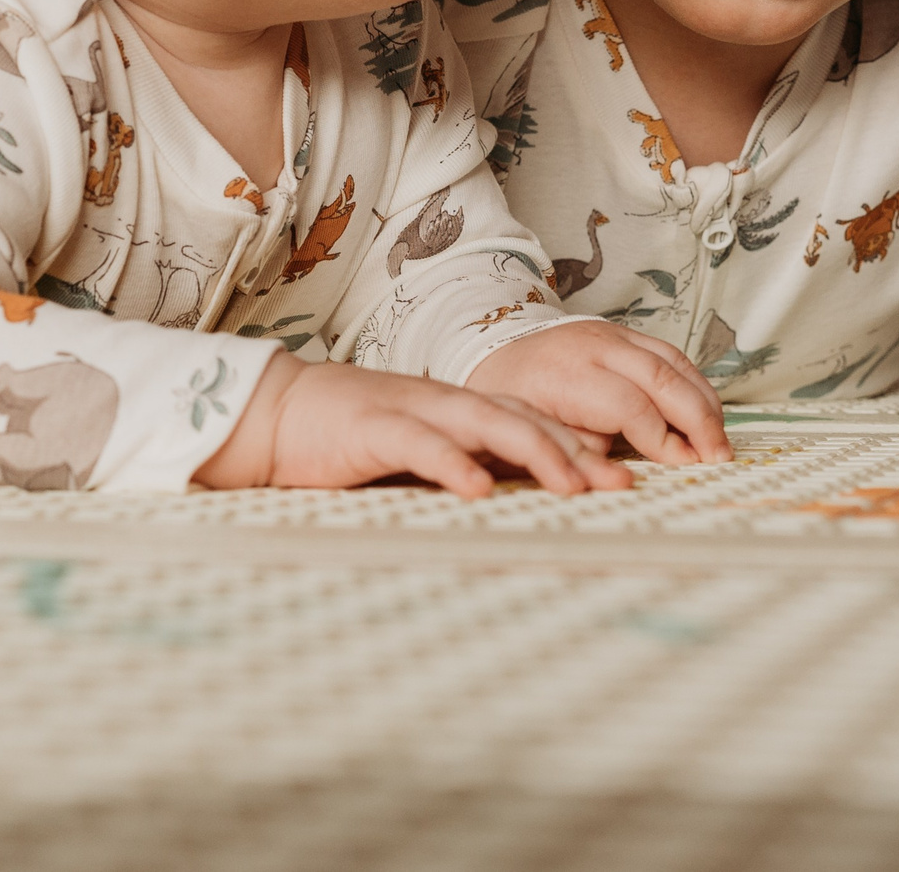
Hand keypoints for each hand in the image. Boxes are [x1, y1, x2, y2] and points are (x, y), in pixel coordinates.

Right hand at [194, 357, 632, 497]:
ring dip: (535, 452)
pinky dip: (452, 464)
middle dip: (577, 452)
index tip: (623, 477)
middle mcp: (445, 403)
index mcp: (457, 408)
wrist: (275, 412)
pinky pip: (420, 444)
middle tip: (621, 484)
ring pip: (486, 423)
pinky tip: (479, 489)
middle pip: (525, 418)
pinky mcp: (372, 428)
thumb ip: (462, 461)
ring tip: (571, 485)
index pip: (532, 420)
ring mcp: (412, 410)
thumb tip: (514, 494)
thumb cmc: (346, 438)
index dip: (581, 446)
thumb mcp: (416, 448)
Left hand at [465, 319, 733, 465]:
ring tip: (720, 439)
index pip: (630, 405)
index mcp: (568, 373)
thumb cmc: (514, 399)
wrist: (496, 351)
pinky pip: (670, 354)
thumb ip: (584, 447)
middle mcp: (595, 346)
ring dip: (704, 401)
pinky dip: (693, 384)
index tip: (684, 465)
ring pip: (674, 361)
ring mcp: (613, 333)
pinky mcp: (626, 332)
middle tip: (720, 456)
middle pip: (662, 377)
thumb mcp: (535, 432)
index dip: (662, 438)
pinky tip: (704, 412)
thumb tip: (631, 466)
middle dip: (698, 419)